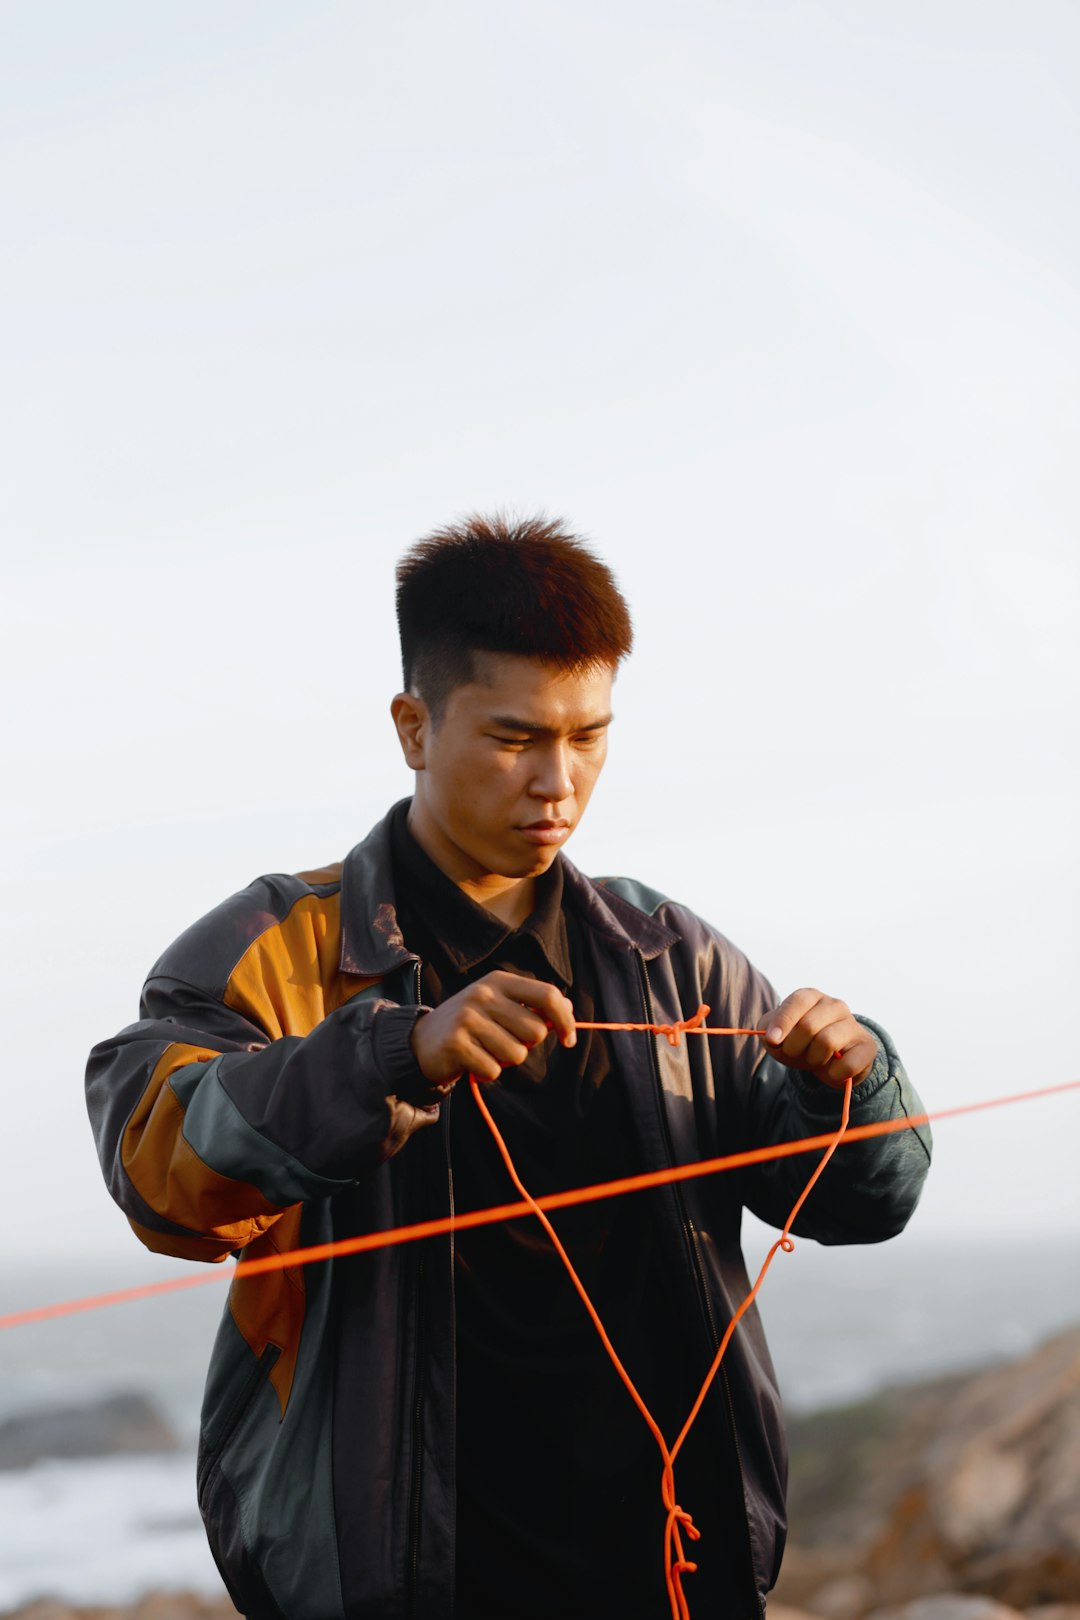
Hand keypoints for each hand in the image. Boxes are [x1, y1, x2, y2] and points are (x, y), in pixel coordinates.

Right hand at [409, 970, 576, 1086]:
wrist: (422, 1041)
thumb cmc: (471, 1024)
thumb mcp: (499, 1005)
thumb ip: (532, 1006)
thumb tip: (568, 1011)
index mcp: (498, 981)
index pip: (548, 995)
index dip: (565, 1020)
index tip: (568, 1039)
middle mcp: (482, 995)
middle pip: (536, 1031)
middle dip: (526, 1044)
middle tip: (503, 1041)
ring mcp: (467, 1019)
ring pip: (516, 1055)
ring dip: (505, 1061)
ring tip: (485, 1050)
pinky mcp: (456, 1045)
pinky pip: (494, 1070)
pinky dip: (487, 1072)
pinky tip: (471, 1061)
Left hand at [760, 988, 876, 1090]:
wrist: (826, 1060)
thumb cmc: (798, 1042)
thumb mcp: (776, 1035)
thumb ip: (768, 1030)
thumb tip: (772, 1037)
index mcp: (811, 996)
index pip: (798, 1001)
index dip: (783, 1021)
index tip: (772, 1040)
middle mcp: (835, 1005)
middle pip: (809, 1025)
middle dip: (794, 1047)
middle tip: (794, 1054)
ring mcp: (853, 1024)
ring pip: (827, 1042)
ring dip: (813, 1059)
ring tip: (814, 1060)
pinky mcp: (867, 1046)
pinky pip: (848, 1064)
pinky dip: (833, 1074)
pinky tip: (831, 1071)